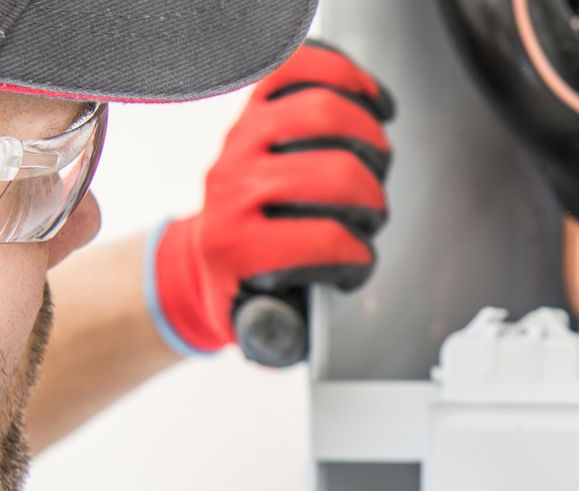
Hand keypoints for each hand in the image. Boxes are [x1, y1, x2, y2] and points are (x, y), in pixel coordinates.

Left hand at [147, 41, 394, 363]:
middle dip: (371, 200)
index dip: (356, 256)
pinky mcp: (253, 107)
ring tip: (375, 164)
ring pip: (325, 113)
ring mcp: (242, 139)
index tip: (357, 264)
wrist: (204, 257)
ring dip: (369, 141)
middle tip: (370, 215)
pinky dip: (346, 77)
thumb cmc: (243, 288)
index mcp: (234, 246)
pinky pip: (302, 68)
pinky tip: (370, 102)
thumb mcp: (259, 328)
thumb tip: (297, 328)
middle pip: (335, 173)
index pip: (322, 240)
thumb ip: (282, 334)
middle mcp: (232, 186)